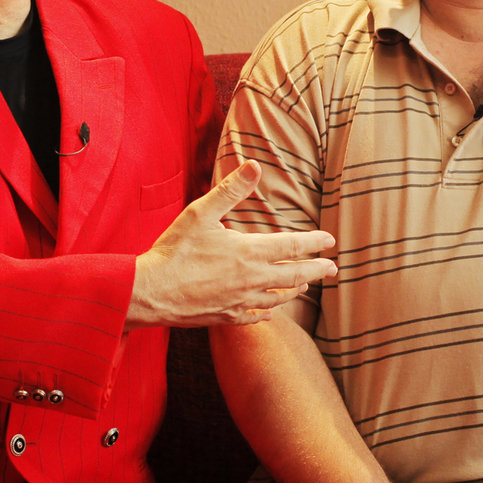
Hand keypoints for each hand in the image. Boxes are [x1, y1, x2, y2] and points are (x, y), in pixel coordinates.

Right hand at [127, 160, 335, 328]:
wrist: (150, 291)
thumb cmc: (174, 250)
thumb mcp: (201, 213)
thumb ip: (231, 191)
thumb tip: (255, 166)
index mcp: (248, 252)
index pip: (292, 247)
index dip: (313, 243)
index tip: (330, 240)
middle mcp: (251, 280)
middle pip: (294, 276)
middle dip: (316, 270)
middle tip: (332, 268)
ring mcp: (240, 301)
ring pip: (278, 297)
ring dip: (295, 290)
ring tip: (305, 286)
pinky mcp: (226, 317)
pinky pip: (255, 316)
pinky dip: (267, 312)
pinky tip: (270, 311)